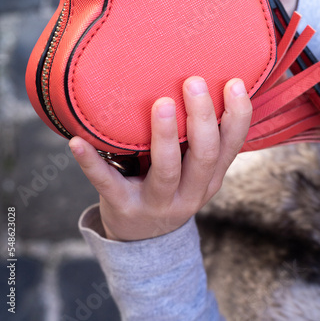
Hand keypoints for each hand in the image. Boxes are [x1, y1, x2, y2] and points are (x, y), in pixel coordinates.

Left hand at [70, 77, 251, 240]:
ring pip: (166, 170)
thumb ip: (197, 140)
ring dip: (165, 136)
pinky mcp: (122, 206)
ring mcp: (156, 203)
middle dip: (203, 118)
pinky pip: (107, 183)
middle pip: (204, 155)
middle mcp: (189, 192)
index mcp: (209, 178)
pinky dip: (91, 162)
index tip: (235, 82)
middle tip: (194, 83)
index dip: (238, 116)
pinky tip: (78, 142)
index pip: (231, 146)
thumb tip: (201, 83)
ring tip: (162, 105)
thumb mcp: (193, 173)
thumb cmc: (170, 189)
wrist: (144, 242)